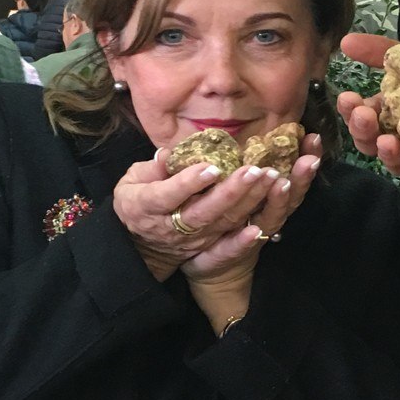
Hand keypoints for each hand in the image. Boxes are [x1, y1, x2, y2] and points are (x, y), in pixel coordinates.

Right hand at [112, 151, 278, 280]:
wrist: (140, 246)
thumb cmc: (136, 202)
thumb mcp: (131, 181)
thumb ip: (151, 168)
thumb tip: (170, 153)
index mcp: (147, 205)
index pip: (169, 194)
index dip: (190, 182)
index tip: (212, 167)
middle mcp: (171, 226)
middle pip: (202, 211)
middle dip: (231, 191)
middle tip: (254, 170)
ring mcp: (191, 239)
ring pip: (221, 223)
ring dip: (247, 203)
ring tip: (269, 179)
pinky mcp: (205, 247)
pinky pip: (226, 244)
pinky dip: (243, 240)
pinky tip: (259, 230)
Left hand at [182, 135, 323, 332]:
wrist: (207, 263)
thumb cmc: (222, 216)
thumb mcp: (232, 185)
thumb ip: (240, 160)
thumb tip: (245, 129)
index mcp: (267, 198)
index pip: (291, 175)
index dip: (304, 159)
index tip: (313, 138)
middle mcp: (266, 216)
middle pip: (289, 197)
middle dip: (300, 178)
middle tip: (308, 159)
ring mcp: (251, 236)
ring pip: (269, 219)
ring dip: (277, 202)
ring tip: (282, 183)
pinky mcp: (226, 254)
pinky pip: (236, 248)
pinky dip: (245, 241)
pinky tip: (252, 232)